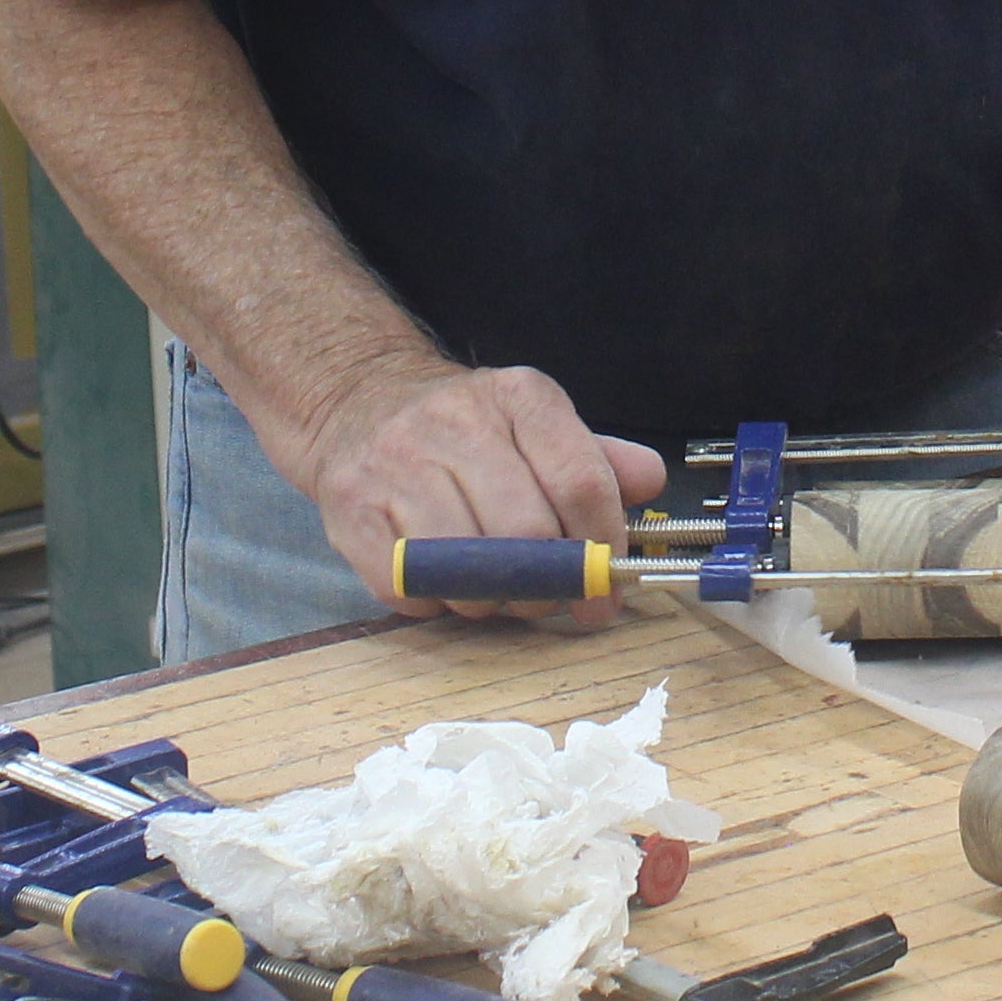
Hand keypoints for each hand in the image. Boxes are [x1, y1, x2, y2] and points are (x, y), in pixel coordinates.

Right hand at [294, 360, 667, 626]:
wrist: (359, 400)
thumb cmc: (464, 430)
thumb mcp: (536, 424)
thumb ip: (596, 459)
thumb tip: (650, 480)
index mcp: (520, 397)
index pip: (582, 482)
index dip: (602, 550)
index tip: (605, 592)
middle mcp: (458, 420)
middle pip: (527, 532)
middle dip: (546, 585)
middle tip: (543, 598)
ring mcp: (397, 460)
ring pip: (466, 566)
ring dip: (488, 600)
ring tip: (489, 589)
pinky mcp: (351, 504)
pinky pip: (407, 584)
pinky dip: (432, 603)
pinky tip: (440, 583)